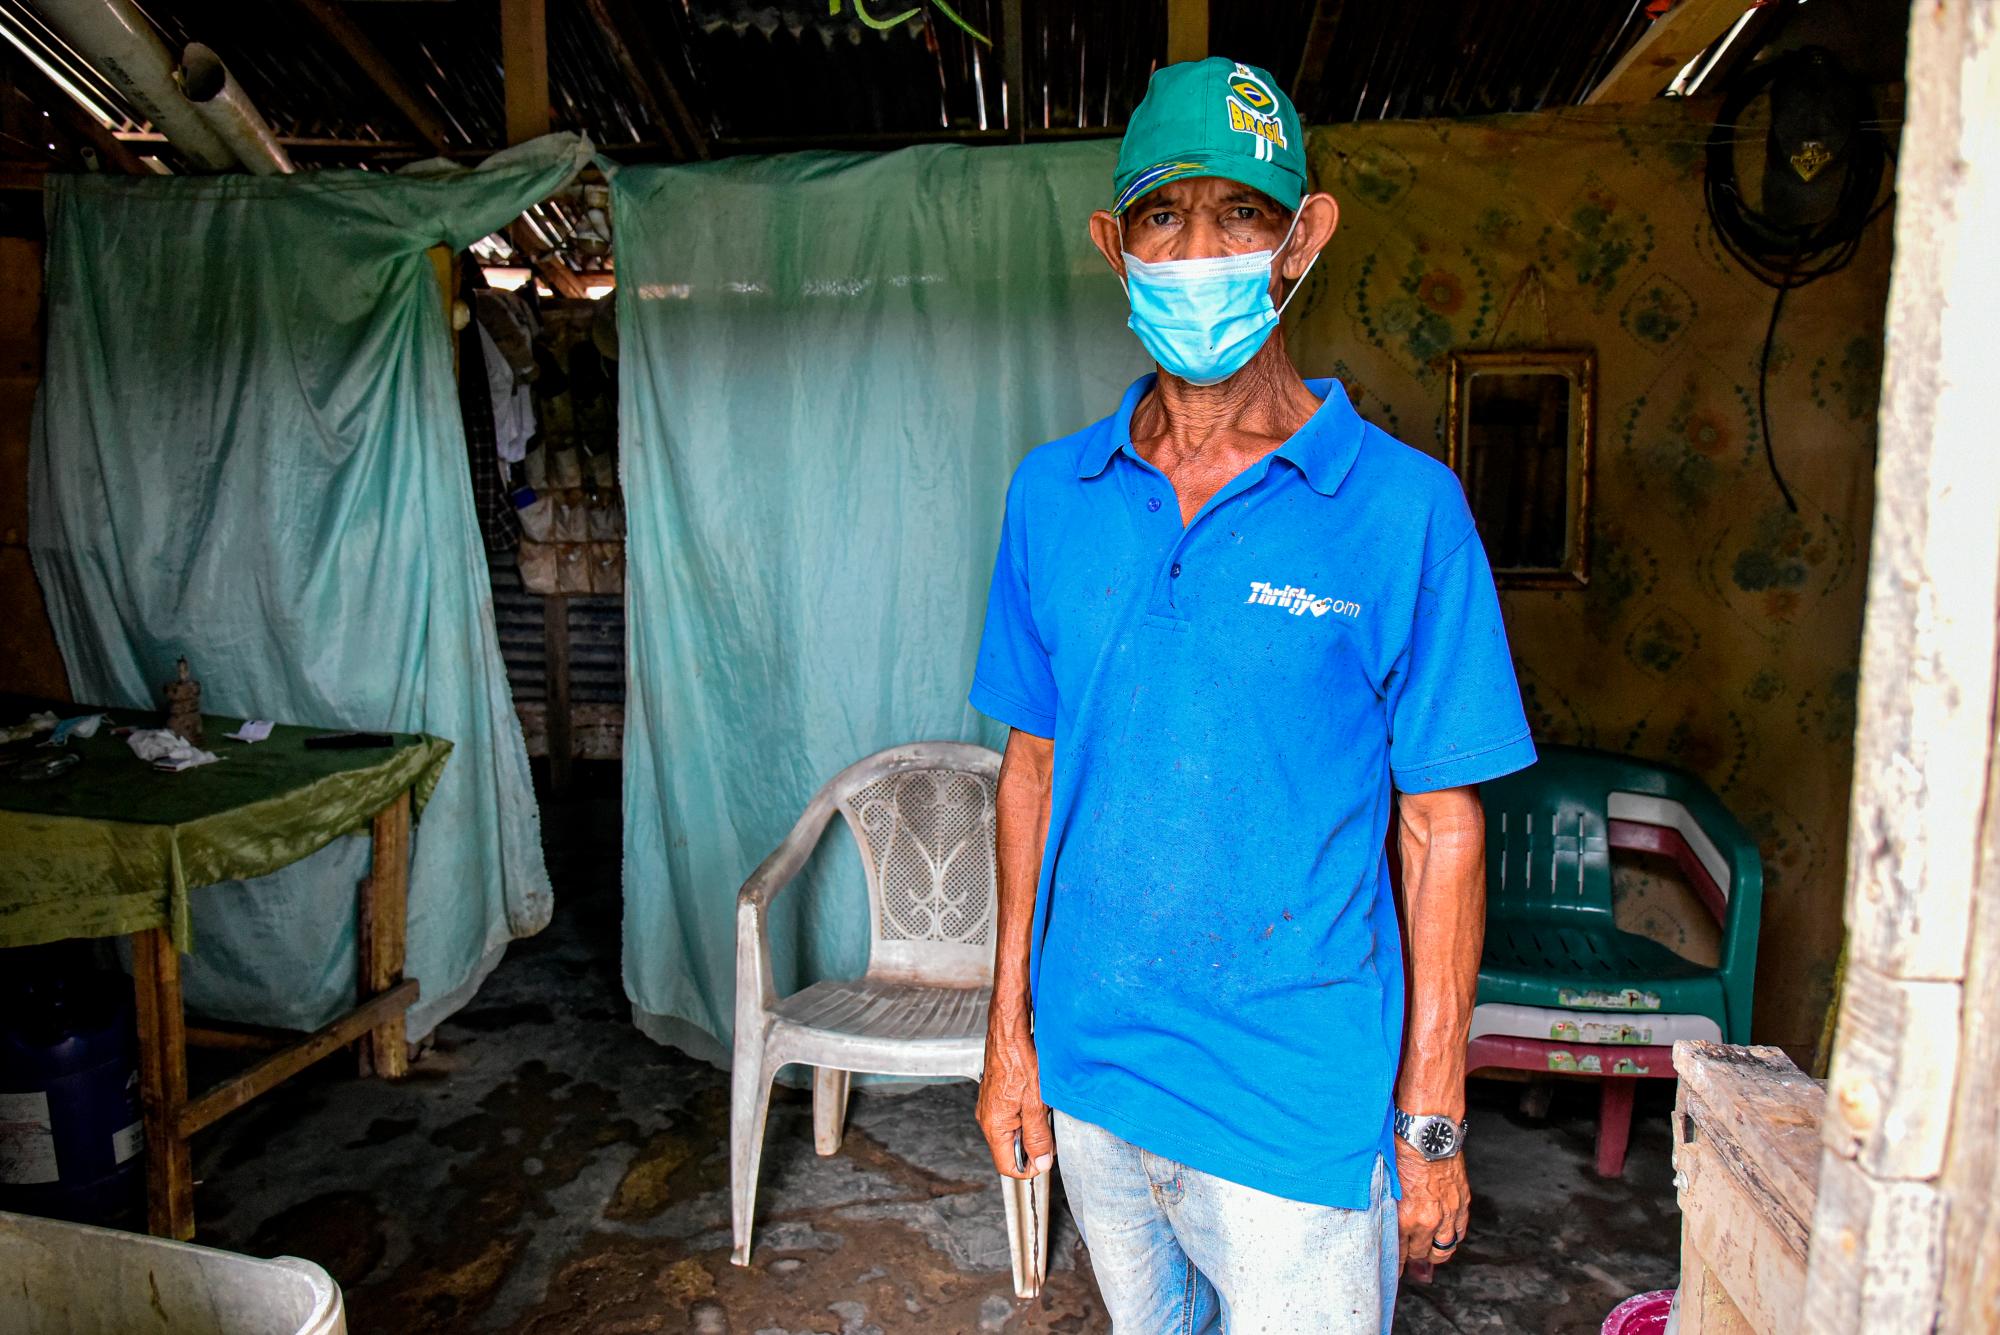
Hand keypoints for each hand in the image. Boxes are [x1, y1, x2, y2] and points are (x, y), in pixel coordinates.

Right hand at [976, 1005, 1053, 1178]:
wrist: (1008, 1030)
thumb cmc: (1019, 1059)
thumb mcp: (1036, 1103)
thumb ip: (1038, 1137)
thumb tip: (1041, 1163)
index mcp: (994, 1125)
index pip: (1008, 1166)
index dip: (1030, 1168)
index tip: (1047, 1158)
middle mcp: (987, 1118)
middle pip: (1010, 1150)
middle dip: (1032, 1146)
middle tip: (1048, 1127)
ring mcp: (990, 1107)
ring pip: (1012, 1133)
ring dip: (1030, 1128)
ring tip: (1042, 1108)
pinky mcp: (995, 1096)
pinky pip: (1011, 1117)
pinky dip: (1025, 1113)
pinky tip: (1035, 1098)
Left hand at [1395, 1140, 1470, 1264]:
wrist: (1429, 1132)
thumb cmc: (1402, 1149)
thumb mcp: (1386, 1182)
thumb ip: (1388, 1206)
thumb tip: (1384, 1220)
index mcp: (1404, 1217)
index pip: (1399, 1251)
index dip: (1396, 1262)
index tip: (1394, 1266)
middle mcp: (1427, 1221)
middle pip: (1420, 1252)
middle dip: (1413, 1257)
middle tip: (1409, 1257)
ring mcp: (1448, 1214)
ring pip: (1444, 1249)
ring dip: (1434, 1253)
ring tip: (1428, 1253)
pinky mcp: (1462, 1204)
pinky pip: (1460, 1233)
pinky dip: (1453, 1239)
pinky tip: (1445, 1239)